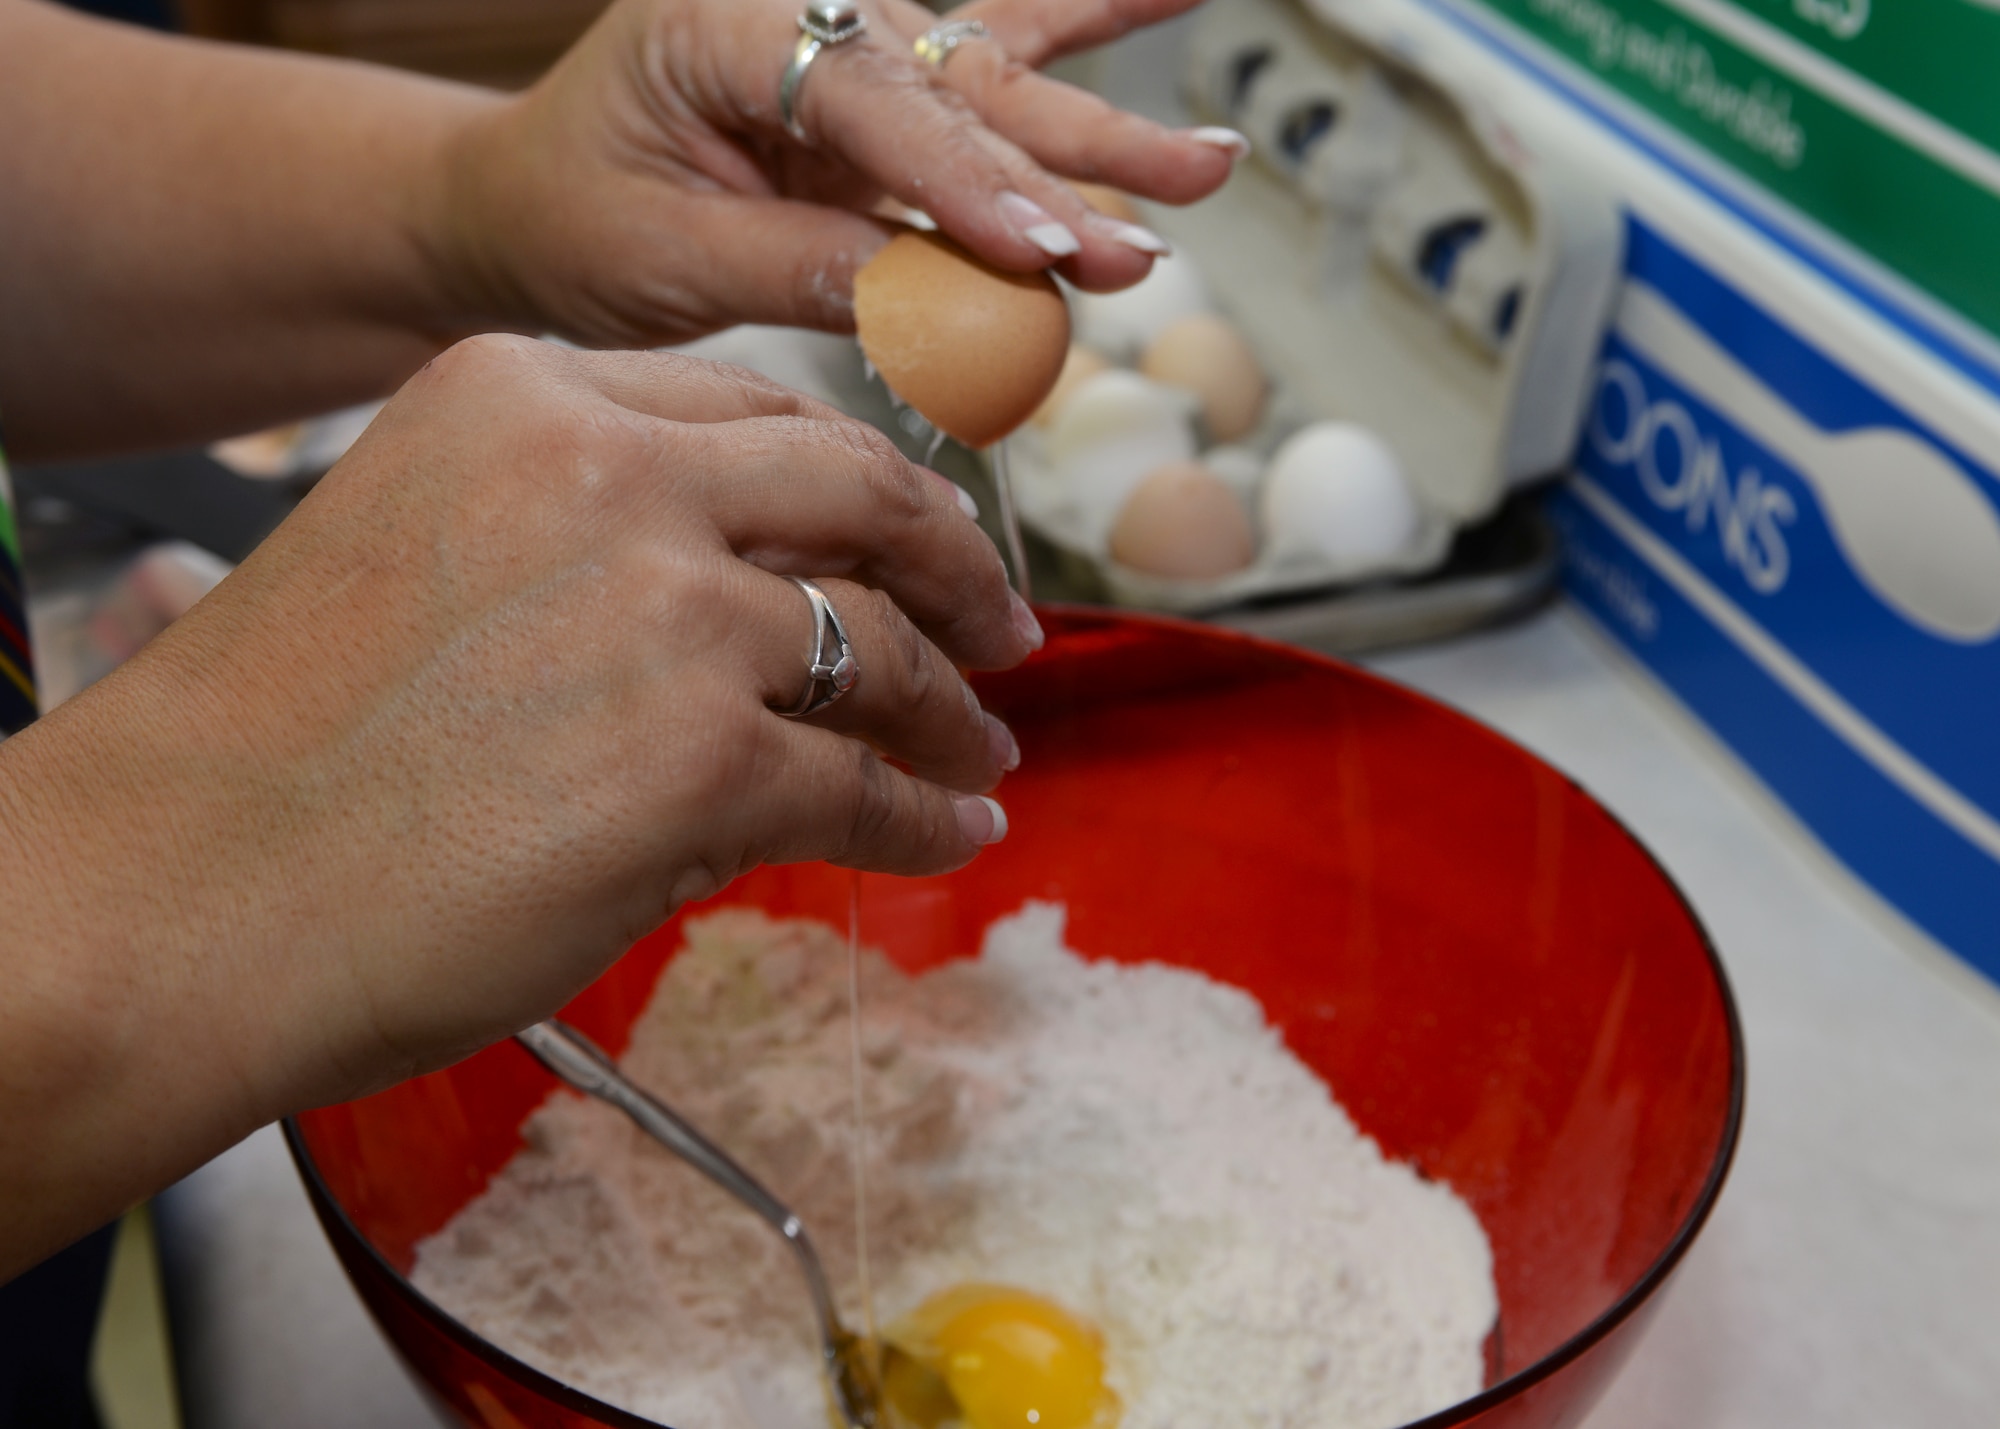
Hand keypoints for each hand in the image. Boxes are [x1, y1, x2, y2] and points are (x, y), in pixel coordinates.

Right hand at [0, 337, 1035, 1273]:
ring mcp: (670, 612)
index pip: (755, 419)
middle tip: (1001, 630)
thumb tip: (752, 612)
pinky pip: (863, 784)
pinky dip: (924, 816)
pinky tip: (952, 832)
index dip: (856, 484)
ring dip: (948, 711)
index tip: (904, 533)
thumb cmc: (272, 747)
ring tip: (979, 753)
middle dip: (955, 567)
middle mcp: (613, 474)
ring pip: (873, 647)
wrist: (178, 890)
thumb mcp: (422, 551)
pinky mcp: (705, 759)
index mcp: (529, 397)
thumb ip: (586, 542)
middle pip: (859, 494)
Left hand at [436, 0, 1245, 346]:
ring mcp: (855, 33)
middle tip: (1134, 248)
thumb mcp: (660, 256)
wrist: (535, 200)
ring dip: (1103, 132)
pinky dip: (1093, 17)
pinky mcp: (885, 77)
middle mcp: (804, 8)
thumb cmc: (573, 216)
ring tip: (1206, 168)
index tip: (1040, 256)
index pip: (868, 103)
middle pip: (956, 85)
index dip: (962, 187)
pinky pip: (1002, 39)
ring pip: (998, 80)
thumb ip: (798, 267)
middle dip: (1058, 172)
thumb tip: (935, 306)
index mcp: (721, 25)